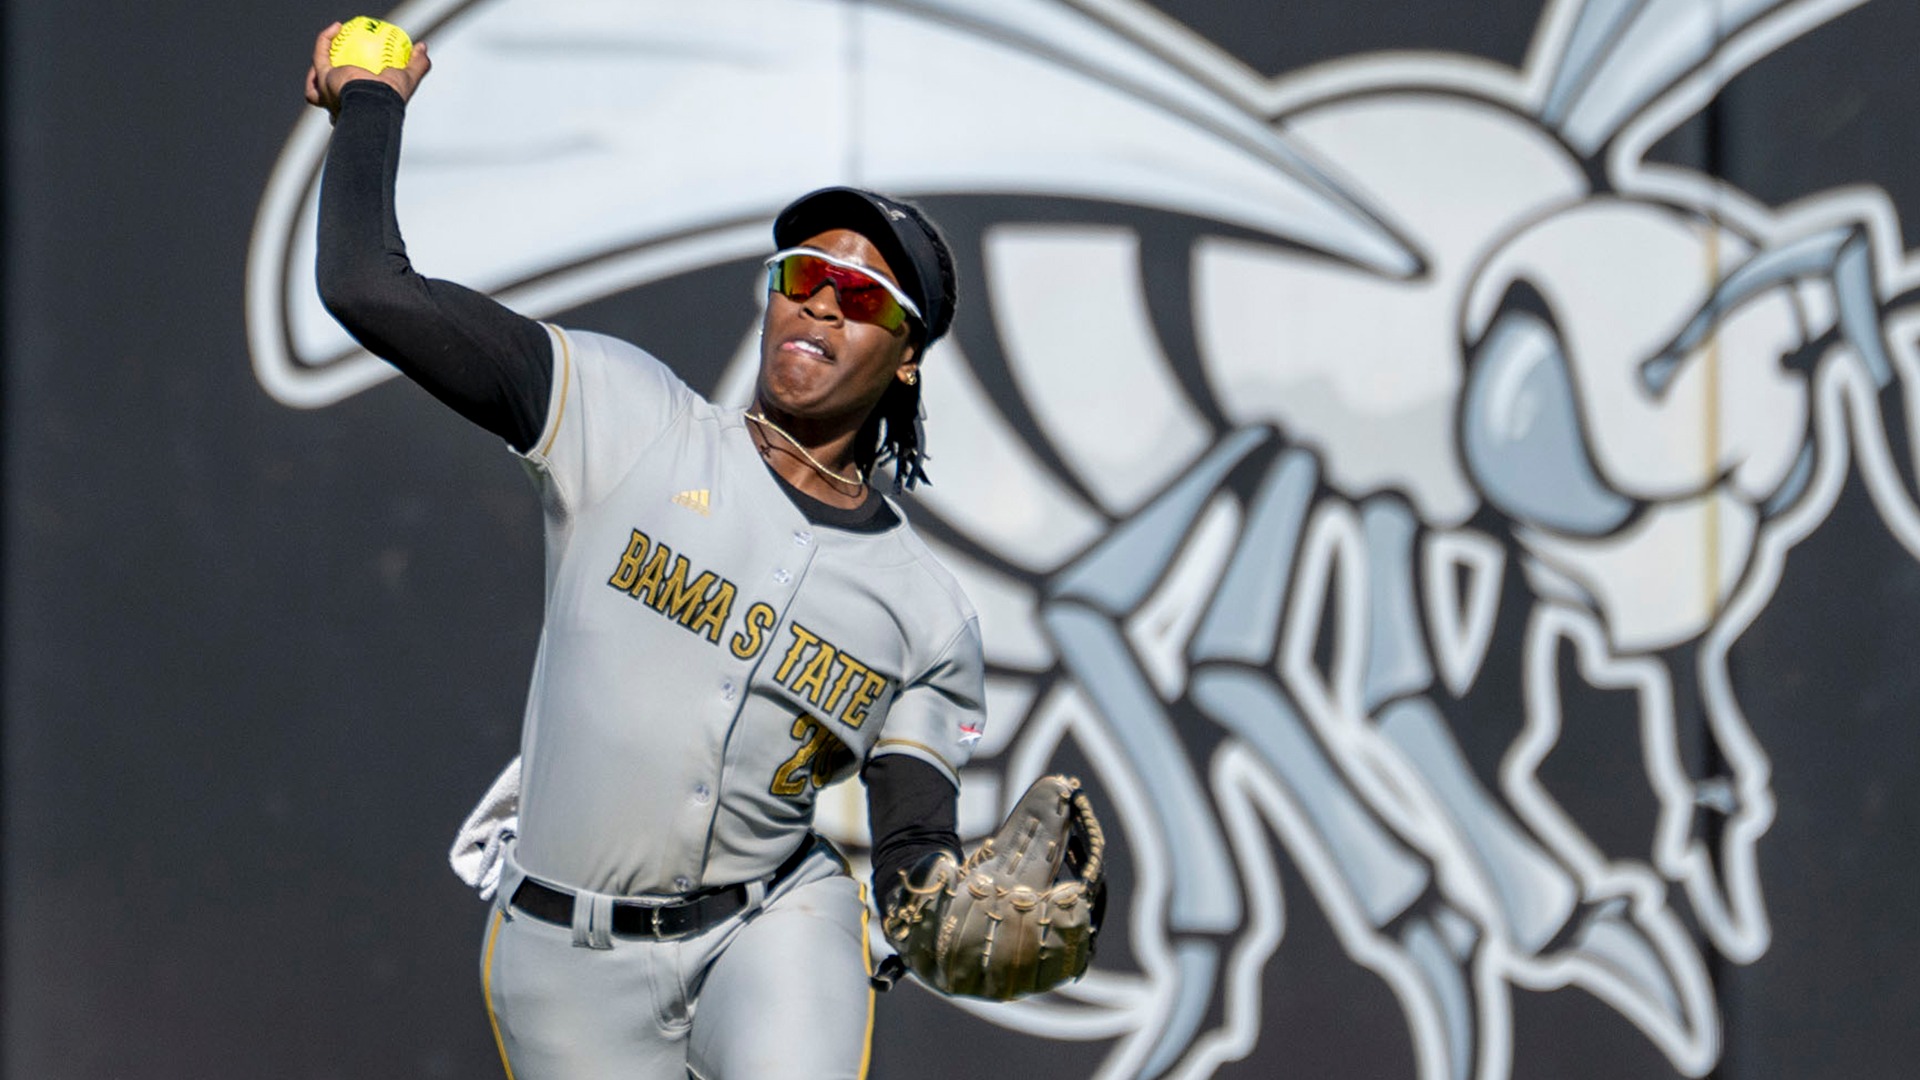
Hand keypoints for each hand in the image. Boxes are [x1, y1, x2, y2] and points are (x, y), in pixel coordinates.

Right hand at [303, 21, 430, 116]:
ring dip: (317, 68)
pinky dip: (326, 39)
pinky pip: (321, 53)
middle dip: (325, 89)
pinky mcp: (323, 77)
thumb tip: (422, 48)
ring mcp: (327, 93)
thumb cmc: (391, 96)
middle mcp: (338, 107)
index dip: (350, 99)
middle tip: (339, 66)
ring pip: (314, 81)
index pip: (348, 109)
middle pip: (325, 99)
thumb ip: (417, 64)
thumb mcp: (409, 79)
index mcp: (355, 113)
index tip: (359, 82)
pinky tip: (337, 26)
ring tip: (331, 50)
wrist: (375, 101)